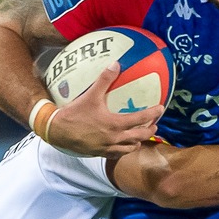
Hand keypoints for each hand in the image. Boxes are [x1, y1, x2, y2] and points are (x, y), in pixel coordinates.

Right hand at [42, 64, 159, 156]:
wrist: (57, 131)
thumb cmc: (74, 113)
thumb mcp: (91, 95)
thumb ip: (105, 79)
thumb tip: (116, 64)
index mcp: (115, 124)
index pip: (141, 119)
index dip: (153, 113)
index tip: (161, 108)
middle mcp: (115, 138)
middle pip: (140, 136)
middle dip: (150, 130)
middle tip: (154, 124)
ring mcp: (107, 147)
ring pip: (130, 148)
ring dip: (138, 142)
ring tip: (141, 136)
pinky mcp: (99, 153)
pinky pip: (117, 154)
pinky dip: (124, 150)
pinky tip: (123, 145)